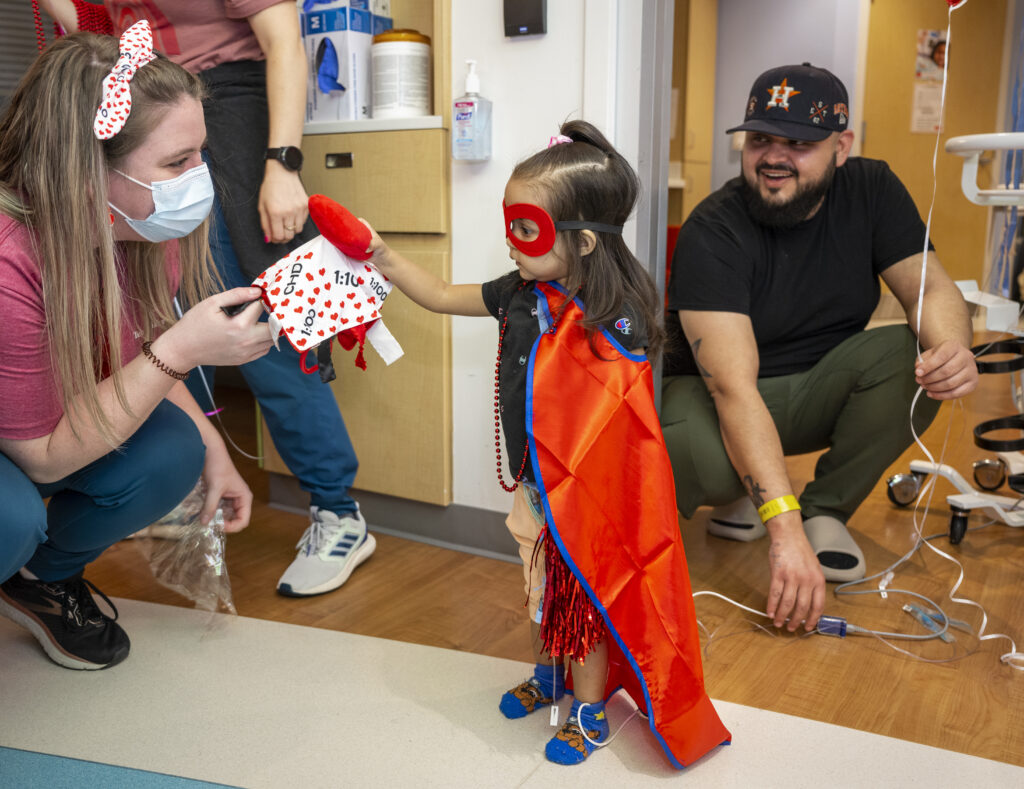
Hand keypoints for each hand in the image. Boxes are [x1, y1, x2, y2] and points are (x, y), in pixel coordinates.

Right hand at [153, 287, 273, 370]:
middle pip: (275, 327)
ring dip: (269, 328)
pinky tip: (251, 332)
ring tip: (256, 320)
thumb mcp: (212, 303)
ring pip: (271, 340)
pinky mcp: (244, 360)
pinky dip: (263, 340)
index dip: (261, 298)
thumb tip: (257, 291)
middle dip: (272, 315)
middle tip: (264, 308)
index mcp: (239, 325)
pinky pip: (264, 349)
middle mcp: (247, 341)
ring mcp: (247, 353)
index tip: (258, 294)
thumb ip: (237, 295)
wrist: (182, 349)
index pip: (261, 307)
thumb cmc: (194, 324)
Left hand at [199, 442, 252, 531]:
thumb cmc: (218, 466)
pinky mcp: (220, 496)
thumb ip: (210, 506)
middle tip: (210, 524)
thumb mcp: (214, 488)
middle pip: (235, 520)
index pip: (243, 520)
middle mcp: (239, 499)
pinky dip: (211, 513)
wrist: (210, 452)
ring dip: (216, 519)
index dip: (232, 526)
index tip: (218, 525)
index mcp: (244, 497)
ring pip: (225, 516)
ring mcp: (230, 498)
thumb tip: (204, 523)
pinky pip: (218, 509)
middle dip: (223, 523)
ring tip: (206, 519)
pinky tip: (203, 513)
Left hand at [259, 165, 308, 244]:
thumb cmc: (271, 187)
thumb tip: (268, 239)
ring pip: (298, 230)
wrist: (283, 172)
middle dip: (283, 238)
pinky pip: (303, 221)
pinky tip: (292, 215)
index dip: (276, 240)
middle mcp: (289, 212)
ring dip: (291, 230)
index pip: (279, 236)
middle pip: (289, 236)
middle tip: (279, 233)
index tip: (274, 238)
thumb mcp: (262, 206)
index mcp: (276, 212)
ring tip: (285, 223)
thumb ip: (265, 224)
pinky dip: (297, 222)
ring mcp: (299, 209)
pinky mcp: (306, 206)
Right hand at [765, 513, 825, 630]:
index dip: (812, 619)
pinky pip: (775, 594)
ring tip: (778, 622)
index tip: (808, 627)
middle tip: (791, 628)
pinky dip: (771, 605)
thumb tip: (807, 605)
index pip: (818, 606)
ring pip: (787, 603)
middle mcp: (806, 580)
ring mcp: (792, 577)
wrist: (789, 536)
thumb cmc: (800, 551)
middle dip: (795, 621)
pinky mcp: (778, 574)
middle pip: (802, 607)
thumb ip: (812, 585)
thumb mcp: (814, 569)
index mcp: (818, 580)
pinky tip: (769, 612)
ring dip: (782, 616)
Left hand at [915, 339, 977, 399]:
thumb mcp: (930, 354)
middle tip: (919, 381)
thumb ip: (922, 360)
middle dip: (930, 378)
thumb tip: (919, 369)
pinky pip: (956, 393)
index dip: (928, 366)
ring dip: (934, 387)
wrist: (955, 358)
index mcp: (954, 346)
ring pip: (951, 383)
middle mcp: (966, 357)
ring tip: (925, 386)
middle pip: (946, 371)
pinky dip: (941, 396)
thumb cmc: (940, 356)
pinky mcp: (973, 383)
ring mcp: (972, 371)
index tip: (917, 373)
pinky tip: (931, 394)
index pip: (942, 356)